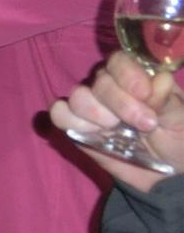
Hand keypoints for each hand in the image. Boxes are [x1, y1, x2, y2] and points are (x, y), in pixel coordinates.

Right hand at [49, 51, 183, 190]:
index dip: (128, 74)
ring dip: (97, 114)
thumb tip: (159, 81)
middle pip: (100, 81)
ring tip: (117, 129)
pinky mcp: (74, 126)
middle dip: (121, 104)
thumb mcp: (181, 119)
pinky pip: (59, 114)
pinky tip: (94, 133)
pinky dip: (72, 122)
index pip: (120, 60)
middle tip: (145, 124)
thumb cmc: (177, 137)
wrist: (166, 171)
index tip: (144, 94)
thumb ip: (168, 101)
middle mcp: (109, 86)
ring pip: (78, 96)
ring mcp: (89, 105)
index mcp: (135, 76)